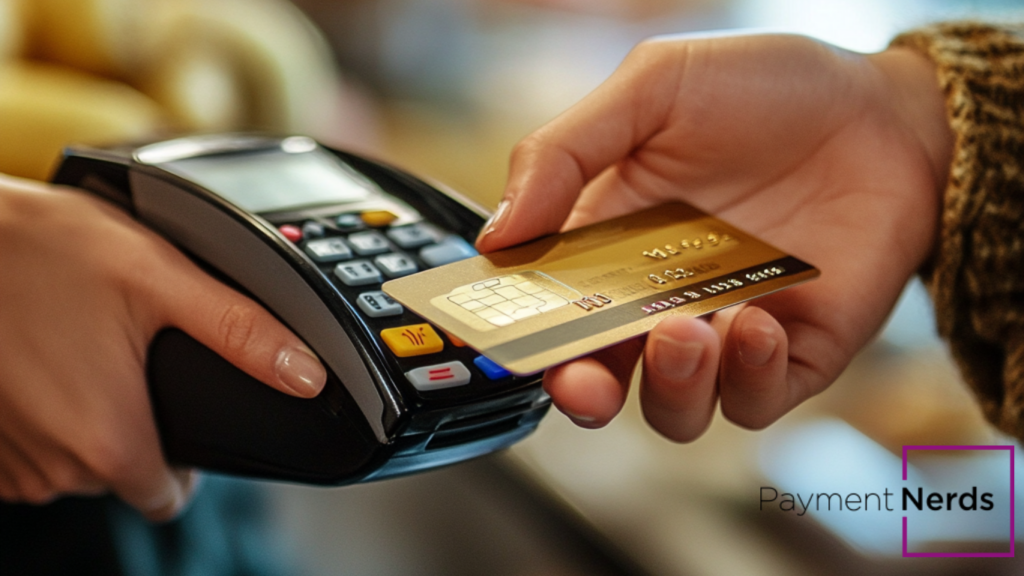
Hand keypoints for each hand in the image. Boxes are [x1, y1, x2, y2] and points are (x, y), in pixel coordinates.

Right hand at [0, 175, 326, 519]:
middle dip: (136, 423)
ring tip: (83, 349)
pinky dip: (44, 417)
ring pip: (74, 463)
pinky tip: (45, 362)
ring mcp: (9, 458)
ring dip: (86, 419)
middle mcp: (53, 464)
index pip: (168, 497)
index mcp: (107, 437)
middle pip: (124, 473)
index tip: (182, 417)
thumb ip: (240, 332)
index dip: (186, 464)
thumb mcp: (158, 277)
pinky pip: (30, 451)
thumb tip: (306, 373)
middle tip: (129, 355)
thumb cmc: (40, 250)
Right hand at [477, 33, 953, 440]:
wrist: (890, 111)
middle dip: (583, 394)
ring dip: (670, 385)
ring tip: (687, 329)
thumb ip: (564, 152)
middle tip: (585, 380)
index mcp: (609, 242)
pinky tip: (755, 319)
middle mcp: (660, 297)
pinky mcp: (793, 351)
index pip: (549, 309)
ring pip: (675, 409)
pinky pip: (755, 401)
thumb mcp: (653, 89)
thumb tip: (496, 235)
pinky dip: (746, 378)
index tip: (508, 338)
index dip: (521, 336)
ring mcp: (726, 329)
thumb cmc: (767, 89)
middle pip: (601, 378)